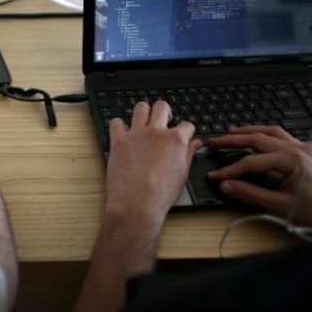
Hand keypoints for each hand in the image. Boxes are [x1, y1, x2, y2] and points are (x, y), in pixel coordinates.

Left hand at [105, 101, 201, 225]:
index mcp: (176, 140)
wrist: (137, 204)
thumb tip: (195, 144)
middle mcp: (156, 132)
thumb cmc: (160, 194)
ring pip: (140, 107)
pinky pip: (116, 122)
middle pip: (162, 107)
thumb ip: (189, 154)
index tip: (183, 134)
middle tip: (163, 121)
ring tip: (143, 123)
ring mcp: (136, 134)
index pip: (186, 125)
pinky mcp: (118, 140)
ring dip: (143, 113)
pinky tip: (123, 133)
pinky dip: (119, 126)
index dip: (186, 130)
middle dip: (165, 112)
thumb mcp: (182, 174)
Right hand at [208, 126, 311, 226]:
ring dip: (249, 131)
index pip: (251, 161)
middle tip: (214, 142)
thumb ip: (250, 194)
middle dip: (233, 140)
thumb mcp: (281, 206)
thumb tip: (227, 185)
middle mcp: (298, 149)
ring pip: (271, 132)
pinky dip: (266, 133)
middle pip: (258, 138)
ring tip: (231, 132)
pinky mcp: (308, 153)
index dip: (230, 169)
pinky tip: (258, 137)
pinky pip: (283, 135)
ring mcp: (305, 149)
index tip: (215, 176)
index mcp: (291, 160)